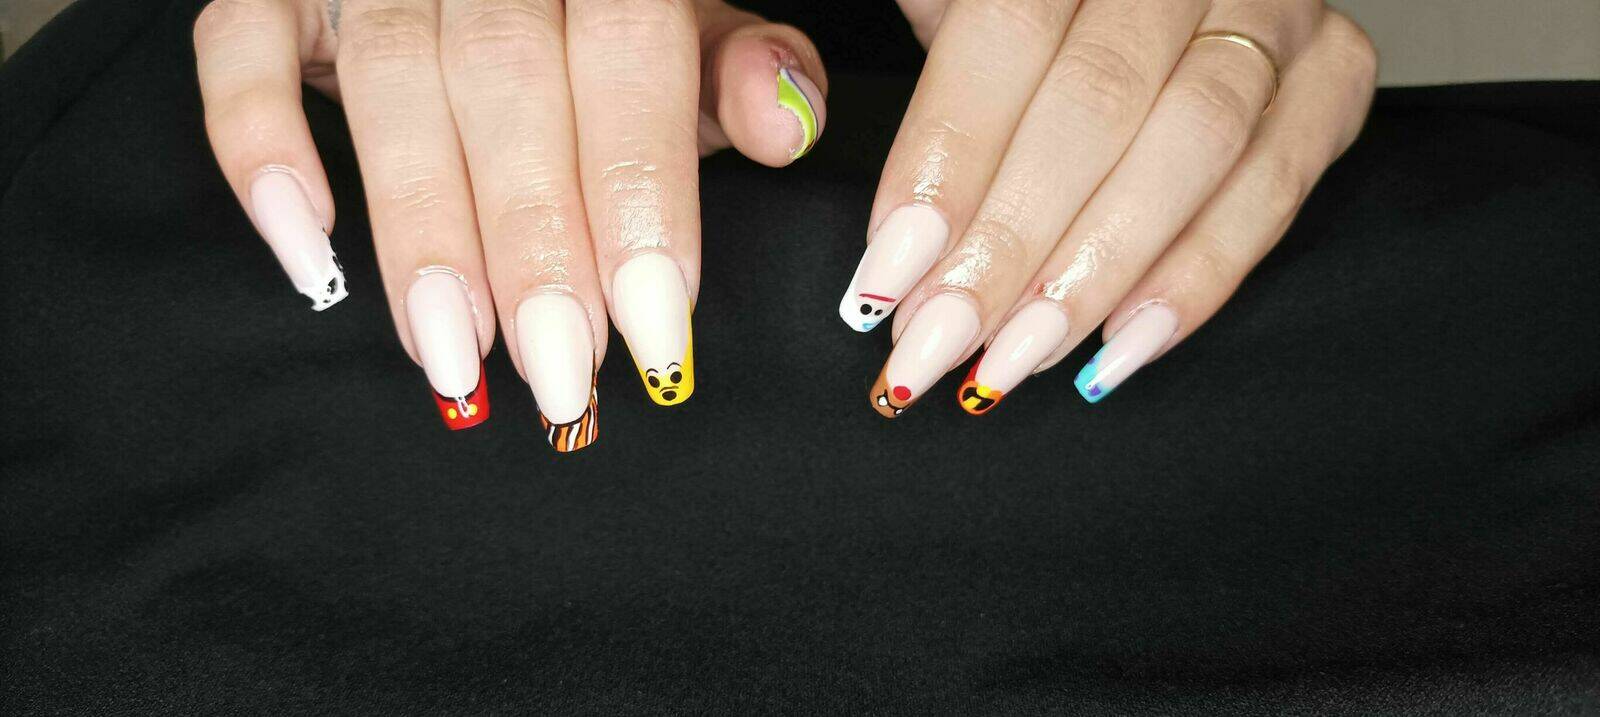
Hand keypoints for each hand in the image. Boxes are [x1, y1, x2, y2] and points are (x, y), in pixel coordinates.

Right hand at [194, 0, 826, 447]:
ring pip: (389, 81)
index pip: (626, 53)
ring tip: (455, 359)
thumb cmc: (603, 19)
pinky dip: (262, 151)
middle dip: (534, 240)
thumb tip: (785, 128)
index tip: (654, 327)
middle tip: (559, 375)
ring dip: (421, 230)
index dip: (640, 193)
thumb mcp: (687, 28)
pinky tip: (312, 261)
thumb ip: (736, 70)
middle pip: (505, 80)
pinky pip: (238, 50)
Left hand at [847, 0, 1374, 415]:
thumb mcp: (944, 4)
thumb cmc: (1030, 17)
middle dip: (1010, 241)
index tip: (891, 272)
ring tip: (1016, 356)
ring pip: (1195, 146)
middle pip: (1100, 101)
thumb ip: (891, 77)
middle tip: (941, 339)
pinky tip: (1120, 344)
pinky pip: (1273, 187)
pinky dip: (1197, 277)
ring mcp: (1274, 9)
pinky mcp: (1335, 73)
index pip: (1008, 34)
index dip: (948, 161)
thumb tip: (835, 189)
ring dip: (1097, 272)